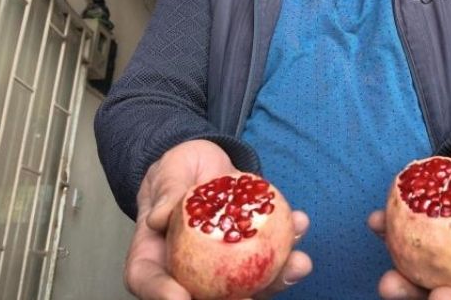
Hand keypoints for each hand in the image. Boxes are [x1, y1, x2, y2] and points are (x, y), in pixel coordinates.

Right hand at [124, 139, 312, 299]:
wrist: (204, 164)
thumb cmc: (177, 172)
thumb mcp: (168, 171)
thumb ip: (166, 191)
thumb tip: (158, 217)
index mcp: (154, 255)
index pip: (150, 282)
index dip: (162, 296)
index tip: (183, 298)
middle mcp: (188, 269)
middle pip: (206, 296)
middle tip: (250, 298)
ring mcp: (223, 263)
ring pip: (249, 283)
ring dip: (278, 277)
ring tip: (299, 263)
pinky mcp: (251, 247)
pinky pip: (272, 252)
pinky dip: (290, 241)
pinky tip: (300, 223)